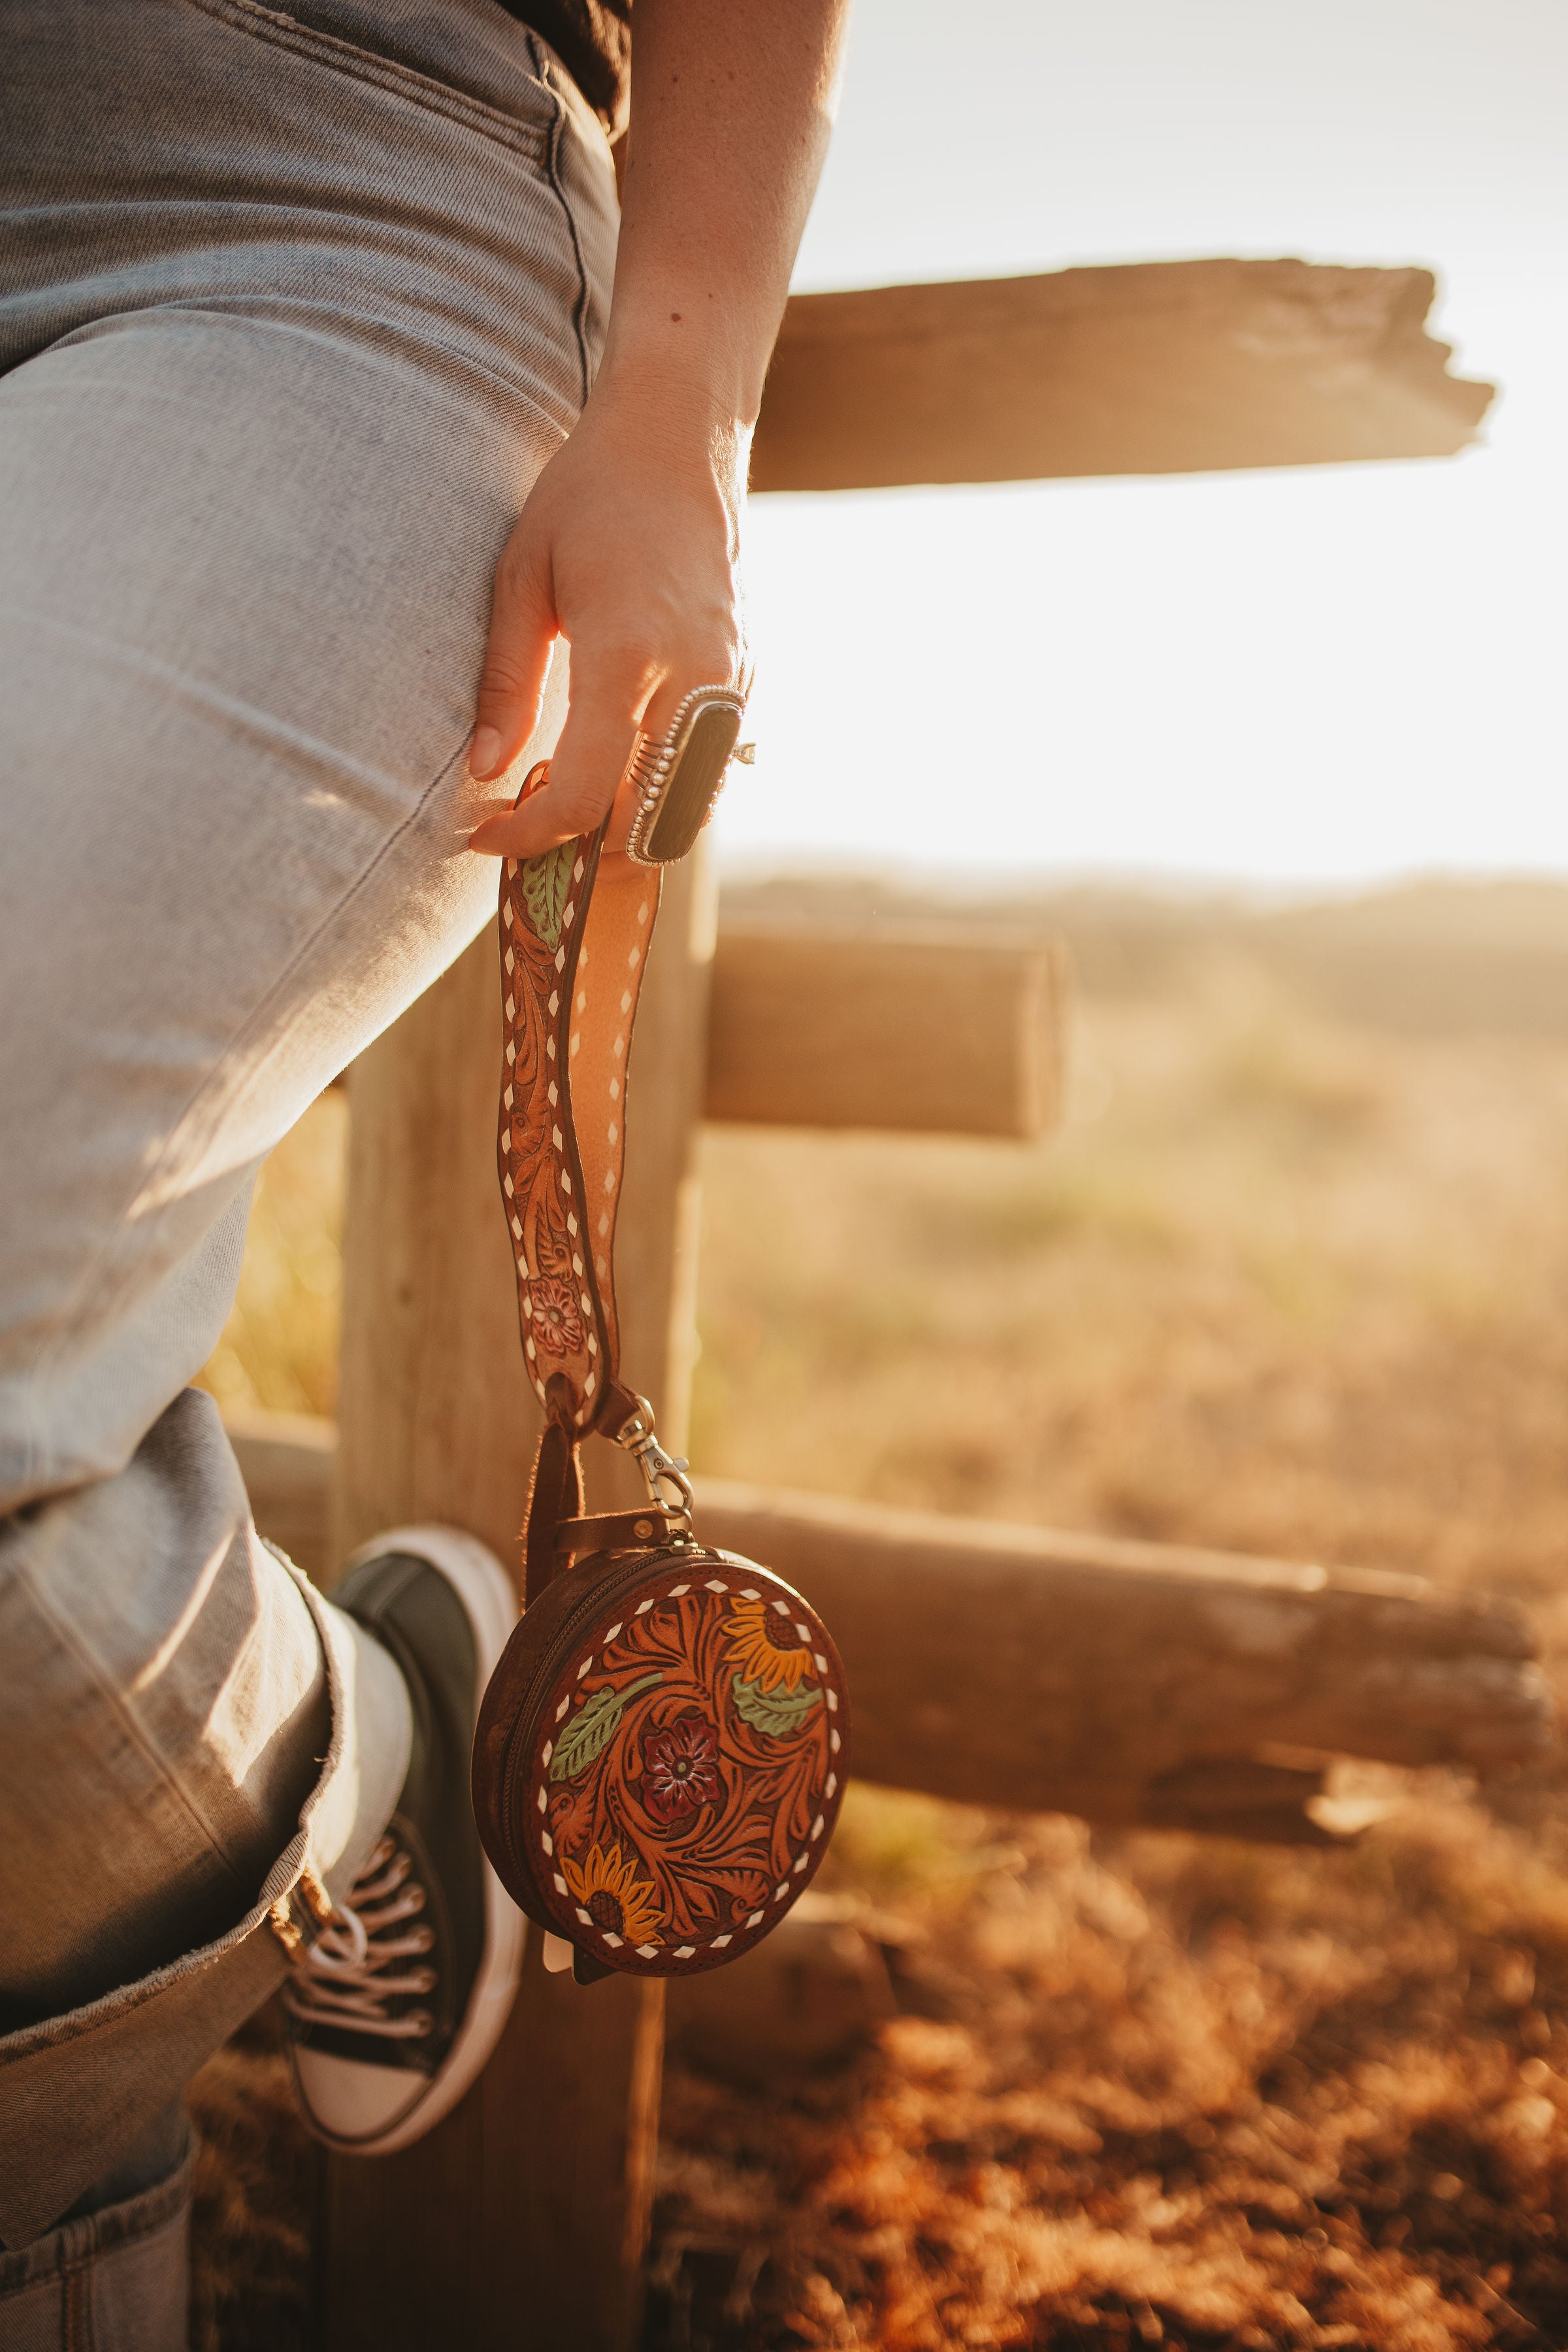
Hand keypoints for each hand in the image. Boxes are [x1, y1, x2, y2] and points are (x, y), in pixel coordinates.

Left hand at [466, 371, 747, 860]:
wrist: (678, 441)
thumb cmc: (589, 497)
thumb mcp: (522, 581)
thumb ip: (505, 686)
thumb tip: (485, 772)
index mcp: (628, 653)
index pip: (586, 793)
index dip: (532, 835)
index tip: (488, 835)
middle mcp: (693, 679)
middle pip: (643, 822)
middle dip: (581, 847)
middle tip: (526, 825)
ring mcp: (729, 684)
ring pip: (685, 810)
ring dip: (626, 828)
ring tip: (566, 798)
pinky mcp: (743, 681)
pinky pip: (707, 770)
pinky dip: (660, 791)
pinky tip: (613, 762)